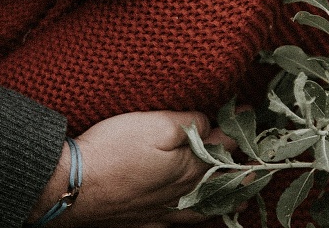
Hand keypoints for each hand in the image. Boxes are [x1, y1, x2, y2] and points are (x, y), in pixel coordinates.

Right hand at [30, 110, 232, 226]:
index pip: (224, 147)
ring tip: (239, 196)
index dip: (237, 128)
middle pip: (220, 183)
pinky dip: (195, 219)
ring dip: (224, 199)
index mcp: (190, 167)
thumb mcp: (153, 123)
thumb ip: (187, 123)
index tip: (247, 112)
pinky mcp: (144, 224)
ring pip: (204, 209)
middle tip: (254, 159)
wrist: (74, 189)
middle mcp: (183, 195)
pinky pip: (179, 225)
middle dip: (239, 169)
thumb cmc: (113, 150)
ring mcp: (164, 214)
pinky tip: (193, 217)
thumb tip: (210, 124)